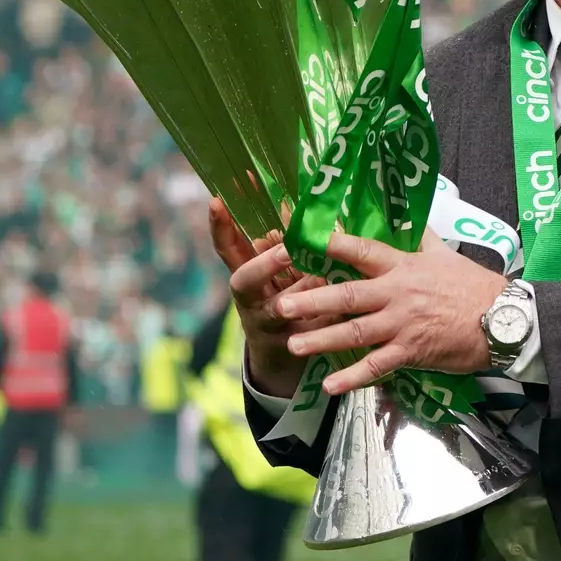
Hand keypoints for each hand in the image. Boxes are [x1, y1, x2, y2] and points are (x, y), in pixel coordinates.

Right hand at [209, 197, 338, 397]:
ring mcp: (266, 325)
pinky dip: (325, 322)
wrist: (281, 359)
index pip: (227, 250)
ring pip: (278, 309)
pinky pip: (308, 333)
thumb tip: (289, 206)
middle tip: (287, 250)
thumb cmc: (284, 300)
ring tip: (322, 277)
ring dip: (300, 292)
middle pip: (243, 282)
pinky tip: (343, 313)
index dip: (220, 227)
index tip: (217, 201)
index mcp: (245, 278)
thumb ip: (280, 245)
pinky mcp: (289, 347)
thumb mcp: (278, 273)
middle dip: (264, 265)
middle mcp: (249, 301)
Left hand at [271, 229, 506, 395]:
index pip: (361, 251)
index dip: (330, 244)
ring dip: (322, 339)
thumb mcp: (445, 254)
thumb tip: (403, 216)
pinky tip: (330, 386)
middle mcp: (398, 293)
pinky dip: (353, 377)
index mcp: (404, 266)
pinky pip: (377, 366)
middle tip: (281, 305)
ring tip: (294, 344)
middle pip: (347, 295)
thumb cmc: (473, 285)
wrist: (502, 319)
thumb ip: (419, 238)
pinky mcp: (411, 352)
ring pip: (355, 332)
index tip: (301, 239)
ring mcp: (403, 324)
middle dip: (312, 300)